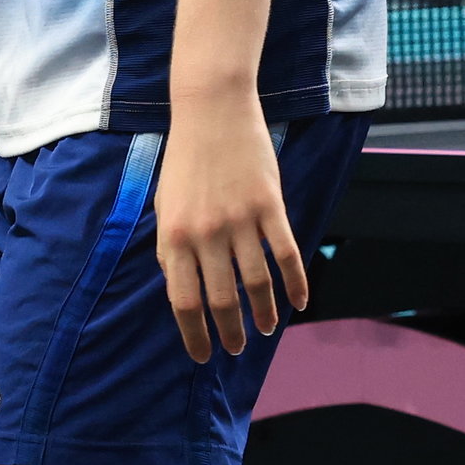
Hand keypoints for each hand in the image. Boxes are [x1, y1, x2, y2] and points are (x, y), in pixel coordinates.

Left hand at [153, 105, 307, 363]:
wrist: (211, 110)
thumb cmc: (185, 158)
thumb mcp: (165, 204)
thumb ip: (171, 245)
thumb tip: (182, 285)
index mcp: (172, 237)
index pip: (183, 301)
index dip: (194, 334)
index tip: (203, 355)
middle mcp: (205, 235)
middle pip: (221, 300)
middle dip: (230, 332)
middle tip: (238, 347)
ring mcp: (239, 221)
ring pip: (256, 283)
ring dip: (264, 313)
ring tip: (267, 329)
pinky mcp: (269, 206)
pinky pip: (286, 254)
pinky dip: (295, 283)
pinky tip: (299, 302)